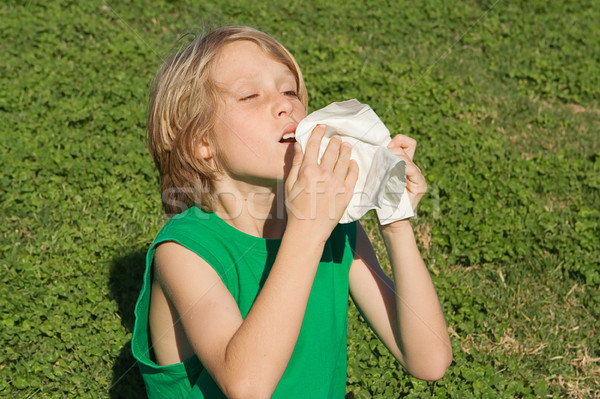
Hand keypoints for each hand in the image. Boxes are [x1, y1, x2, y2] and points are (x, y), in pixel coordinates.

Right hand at [284, 125, 358, 239]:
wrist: (308, 231)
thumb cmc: (295, 208)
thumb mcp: (290, 185)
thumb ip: (295, 164)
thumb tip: (299, 146)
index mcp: (308, 171)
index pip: (313, 146)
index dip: (318, 133)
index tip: (322, 127)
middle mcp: (324, 174)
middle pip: (331, 151)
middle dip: (334, 141)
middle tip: (337, 137)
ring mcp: (337, 184)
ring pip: (344, 160)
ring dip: (345, 150)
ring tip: (346, 145)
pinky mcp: (346, 194)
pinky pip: (352, 175)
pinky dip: (353, 166)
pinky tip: (352, 162)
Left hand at [387, 135, 426, 210]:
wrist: (388, 217)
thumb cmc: (380, 198)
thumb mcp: (379, 176)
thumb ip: (383, 163)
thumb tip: (381, 148)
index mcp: (404, 164)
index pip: (408, 144)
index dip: (399, 141)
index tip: (387, 146)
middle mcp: (413, 169)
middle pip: (408, 148)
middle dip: (394, 151)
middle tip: (384, 159)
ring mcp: (418, 177)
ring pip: (408, 159)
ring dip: (395, 161)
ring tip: (386, 169)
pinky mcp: (420, 185)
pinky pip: (413, 171)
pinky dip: (403, 169)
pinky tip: (394, 174)